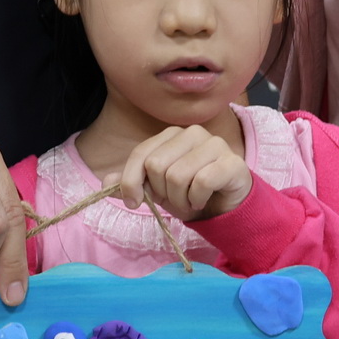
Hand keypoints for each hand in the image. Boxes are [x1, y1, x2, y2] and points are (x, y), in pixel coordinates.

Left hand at [116, 125, 251, 221]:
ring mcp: (214, 144)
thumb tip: (106, 182)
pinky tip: (203, 200)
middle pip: (157, 166)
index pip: (141, 154)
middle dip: (162, 192)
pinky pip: (202, 182)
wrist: (226, 204)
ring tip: (189, 201)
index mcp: (171, 135)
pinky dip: (197, 199)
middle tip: (175, 198)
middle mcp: (193, 133)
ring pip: (178, 176)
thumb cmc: (189, 192)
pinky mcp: (231, 162)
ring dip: (180, 200)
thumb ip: (132, 182)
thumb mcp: (156, 189)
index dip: (131, 181)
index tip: (134, 202)